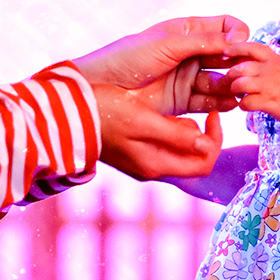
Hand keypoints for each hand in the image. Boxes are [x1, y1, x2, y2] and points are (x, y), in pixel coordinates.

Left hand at [75, 15, 249, 89]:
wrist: (99, 90)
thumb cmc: (128, 58)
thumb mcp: (167, 44)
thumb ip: (203, 41)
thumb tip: (239, 38)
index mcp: (186, 31)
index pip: (224, 27)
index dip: (238, 35)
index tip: (242, 45)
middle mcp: (190, 53)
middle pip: (227, 55)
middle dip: (238, 62)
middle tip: (245, 71)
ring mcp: (187, 78)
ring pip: (220, 79)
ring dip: (232, 83)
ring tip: (238, 88)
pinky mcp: (182, 102)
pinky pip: (209, 101)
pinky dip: (222, 102)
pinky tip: (231, 102)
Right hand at [95, 84, 224, 179]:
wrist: (64, 116)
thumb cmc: (103, 113)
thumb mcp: (142, 119)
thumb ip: (174, 134)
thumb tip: (205, 144)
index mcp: (155, 164)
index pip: (204, 164)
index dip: (216, 141)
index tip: (212, 114)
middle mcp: (152, 168)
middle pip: (196, 161)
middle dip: (206, 137)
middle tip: (205, 112)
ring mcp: (142, 162)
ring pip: (181, 153)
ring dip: (191, 133)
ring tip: (184, 111)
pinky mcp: (135, 151)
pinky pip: (166, 146)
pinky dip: (175, 132)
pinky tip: (167, 114)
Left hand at [223, 42, 279, 124]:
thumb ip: (272, 64)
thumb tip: (255, 64)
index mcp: (276, 59)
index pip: (251, 47)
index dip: (235, 48)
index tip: (226, 53)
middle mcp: (271, 70)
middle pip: (239, 67)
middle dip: (230, 76)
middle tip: (229, 82)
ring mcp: (269, 86)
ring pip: (239, 84)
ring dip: (235, 91)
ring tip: (238, 95)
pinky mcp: (269, 102)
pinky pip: (246, 103)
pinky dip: (243, 105)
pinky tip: (247, 106)